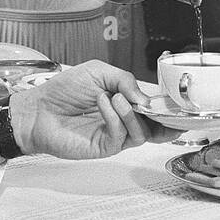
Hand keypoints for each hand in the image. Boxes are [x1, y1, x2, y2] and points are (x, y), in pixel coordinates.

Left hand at [8, 61, 178, 158]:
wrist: (38, 109)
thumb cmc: (63, 90)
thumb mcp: (99, 72)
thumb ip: (125, 80)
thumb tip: (144, 96)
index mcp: (124, 103)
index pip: (153, 110)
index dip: (169, 111)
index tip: (181, 107)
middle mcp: (123, 122)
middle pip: (155, 128)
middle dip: (165, 121)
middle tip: (166, 111)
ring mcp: (114, 136)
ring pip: (141, 133)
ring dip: (132, 112)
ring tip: (115, 97)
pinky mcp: (103, 147)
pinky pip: (121, 135)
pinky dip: (116, 117)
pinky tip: (105, 103)